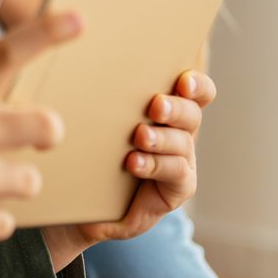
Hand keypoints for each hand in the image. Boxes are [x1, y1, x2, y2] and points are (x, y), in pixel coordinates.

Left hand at [69, 69, 215, 246]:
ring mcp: (181, 161)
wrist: (90, 203)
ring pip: (183, 144)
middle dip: (176, 108)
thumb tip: (80, 74)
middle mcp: (179, 132)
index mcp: (168, 110)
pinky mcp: (177, 188)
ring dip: (162, 138)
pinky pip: (176, 174)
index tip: (183, 81)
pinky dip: (156, 165)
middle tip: (155, 106)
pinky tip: (134, 162)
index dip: (196, 85)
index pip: (196, 92)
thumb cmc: (94, 152)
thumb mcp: (98, 123)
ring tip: (140, 136)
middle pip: (192, 114)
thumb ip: (101, 100)